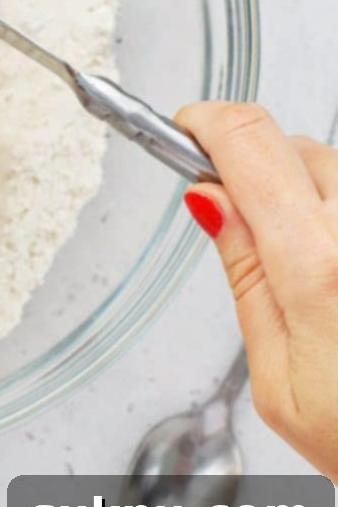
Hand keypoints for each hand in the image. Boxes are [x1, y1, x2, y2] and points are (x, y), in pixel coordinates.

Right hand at [177, 101, 337, 480]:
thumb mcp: (280, 382)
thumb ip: (246, 276)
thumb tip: (210, 199)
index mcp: (321, 267)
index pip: (248, 142)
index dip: (205, 123)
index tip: (185, 129)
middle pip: (291, 145)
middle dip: (251, 165)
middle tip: (237, 216)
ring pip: (335, 166)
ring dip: (305, 188)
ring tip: (307, 258)